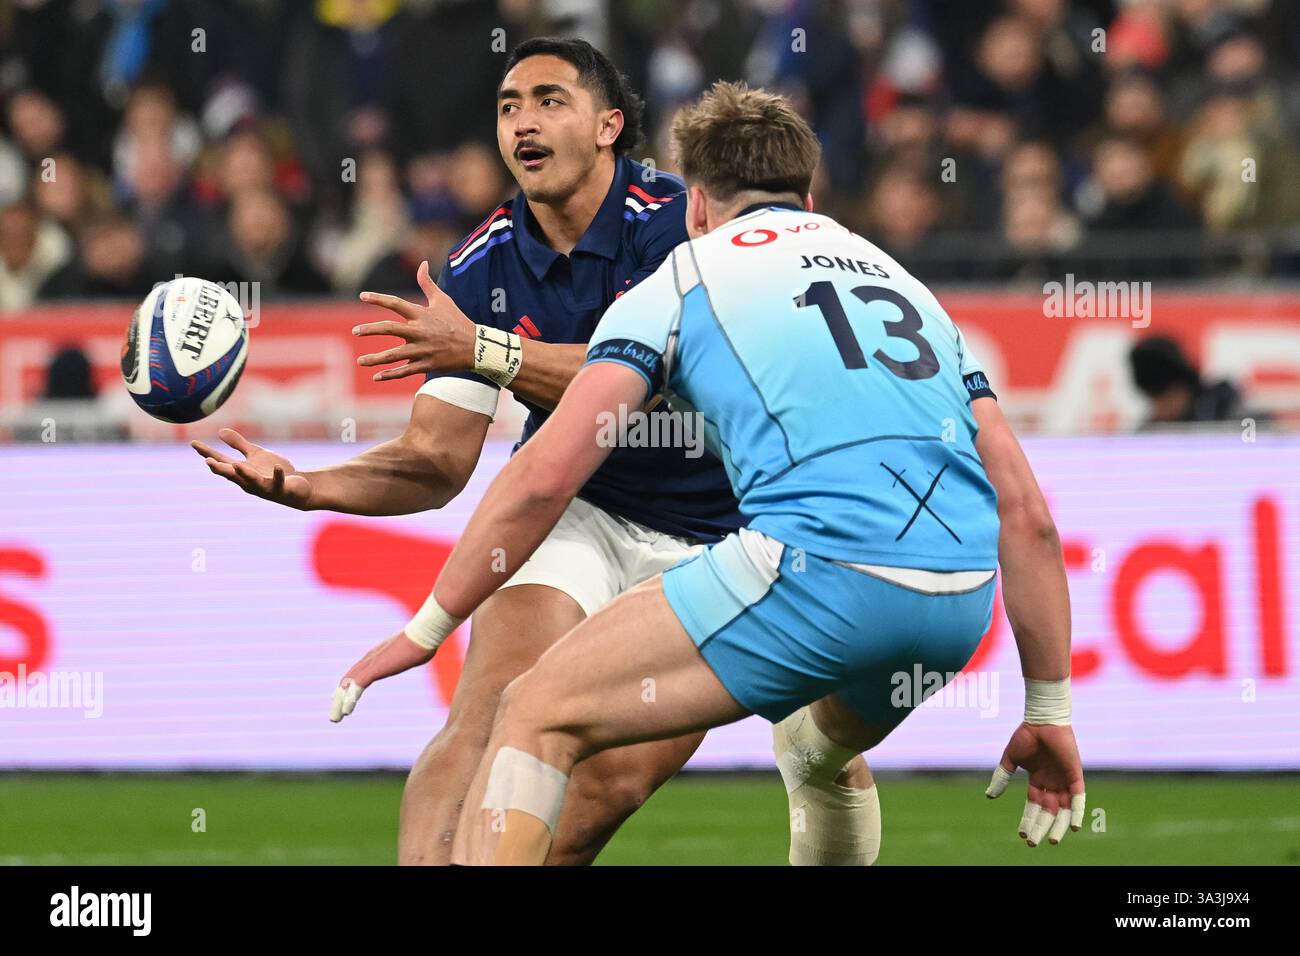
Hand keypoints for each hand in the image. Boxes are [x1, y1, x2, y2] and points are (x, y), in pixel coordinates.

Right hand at [192, 428, 311, 509]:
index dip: (207, 454)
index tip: (193, 443)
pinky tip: (277, 467)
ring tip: (238, 465)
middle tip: (208, 461)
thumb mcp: (255, 455)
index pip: (221, 462)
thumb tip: (220, 431)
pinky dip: (277, 475)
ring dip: (245, 475)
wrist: (297, 488)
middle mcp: (249, 482)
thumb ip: (238, 445)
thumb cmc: (272, 472)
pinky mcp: (281, 488)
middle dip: (220, 469)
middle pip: (232, 475)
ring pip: (252, 482)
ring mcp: (264, 487)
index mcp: (241, 472)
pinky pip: (278, 482)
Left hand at [329, 629, 435, 722]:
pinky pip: (356, 687)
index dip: (348, 685)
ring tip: (336, 719)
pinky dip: (349, 700)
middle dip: (339, 697)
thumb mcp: (415, 652)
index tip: (342, 696)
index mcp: (377, 655)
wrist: (422, 635)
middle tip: (335, 713)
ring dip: (340, 703)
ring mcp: (370, 663)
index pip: (357, 672)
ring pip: (348, 686)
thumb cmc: (423, 642)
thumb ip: (412, 656)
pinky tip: (346, 712)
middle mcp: (370, 658)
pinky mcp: (374, 669)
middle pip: (348, 679)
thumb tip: (423, 654)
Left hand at [355, 260, 474, 381]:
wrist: (476, 347)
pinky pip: (404, 371)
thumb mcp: (443, 300)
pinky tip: (376, 377)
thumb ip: (427, 283)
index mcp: (421, 314)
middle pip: (389, 328)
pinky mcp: (426, 364)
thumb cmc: (457, 321)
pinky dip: (390, 374)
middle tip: (355, 331)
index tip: (362, 296)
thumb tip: (422, 263)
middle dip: (370, 330)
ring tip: (359, 361)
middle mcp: (419, 331)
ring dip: (375, 358)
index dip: (378, 298)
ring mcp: (422, 349)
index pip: (396, 303)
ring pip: (393, 355)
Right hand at [985, 722, 1085, 846]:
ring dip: (1059, 826)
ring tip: (1052, 841)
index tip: (1023, 835)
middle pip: (1048, 812)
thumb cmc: (1026, 735)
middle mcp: (1052, 783)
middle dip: (1041, 828)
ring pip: (1063, 810)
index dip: (1028, 820)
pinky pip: (1078, 798)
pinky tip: (1074, 827)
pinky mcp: (1075, 775)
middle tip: (1034, 844)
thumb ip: (1002, 776)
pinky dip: (1076, 813)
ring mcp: (1064, 780)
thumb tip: (990, 796)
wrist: (1042, 720)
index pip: (1034, 806)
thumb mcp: (1010, 759)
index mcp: (1038, 780)